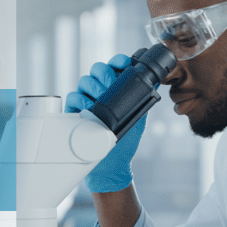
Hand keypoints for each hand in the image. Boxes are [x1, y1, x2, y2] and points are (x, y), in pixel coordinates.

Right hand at [65, 54, 146, 192]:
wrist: (111, 165)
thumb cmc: (125, 142)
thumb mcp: (138, 118)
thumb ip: (143, 99)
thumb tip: (153, 82)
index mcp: (116, 90)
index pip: (115, 67)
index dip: (118, 61)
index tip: (123, 63)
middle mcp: (100, 92)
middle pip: (97, 69)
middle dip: (104, 73)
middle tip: (110, 84)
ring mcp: (86, 101)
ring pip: (84, 81)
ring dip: (93, 87)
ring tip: (100, 99)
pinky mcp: (74, 112)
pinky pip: (72, 97)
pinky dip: (79, 100)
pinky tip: (88, 108)